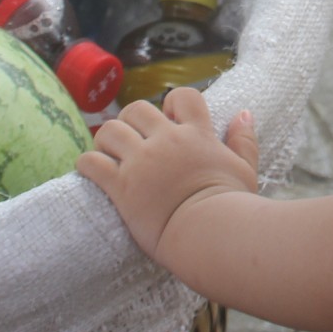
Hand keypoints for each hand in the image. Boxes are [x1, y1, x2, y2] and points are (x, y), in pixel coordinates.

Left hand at [76, 89, 258, 261]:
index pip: (182, 96)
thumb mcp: (245, 170)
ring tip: (109, 154)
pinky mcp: (121, 185)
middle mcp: (166, 141)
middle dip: (131, 120)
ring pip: (110, 130)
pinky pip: (92, 162)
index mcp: (196, 135)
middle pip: (137, 109)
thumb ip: (244, 140)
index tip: (169, 119)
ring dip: (106, 140)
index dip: (171, 103)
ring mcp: (141, 161)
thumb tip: (244, 113)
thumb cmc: (233, 207)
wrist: (210, 235)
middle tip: (132, 139)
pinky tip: (90, 170)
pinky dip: (87, 163)